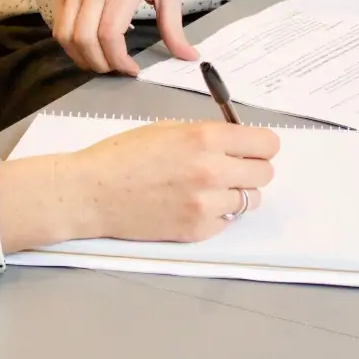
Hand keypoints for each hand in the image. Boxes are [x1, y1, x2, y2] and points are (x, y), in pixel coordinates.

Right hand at [0, 121, 279, 251]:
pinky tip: (192, 204)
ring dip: (236, 192)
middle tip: (232, 168)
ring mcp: (207, 204)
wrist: (91, 193)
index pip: (267, 144)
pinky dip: (217, 214)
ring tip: (209, 188)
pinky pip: (227, 221)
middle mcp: (213, 171)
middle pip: (265, 174)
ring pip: (250, 200)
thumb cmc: (124, 155)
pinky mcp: (197, 230)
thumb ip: (208, 135)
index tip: (253, 148)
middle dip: (252, 168)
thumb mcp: (169, 128)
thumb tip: (239, 141)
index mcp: (206, 138)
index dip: (261, 145)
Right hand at [53, 0, 198, 75]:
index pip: (110, 32)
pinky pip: (59, 27)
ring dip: (82, 58)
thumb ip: (174, 25)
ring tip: (102, 62)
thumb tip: (188, 56)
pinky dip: (71, 45)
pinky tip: (88, 48)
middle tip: (116, 69)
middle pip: (85, 39)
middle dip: (100, 64)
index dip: (118, 59)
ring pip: (67, 36)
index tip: (132, 69)